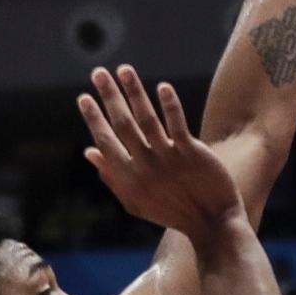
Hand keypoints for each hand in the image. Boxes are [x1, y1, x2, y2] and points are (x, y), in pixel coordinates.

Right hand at [78, 66, 244, 241]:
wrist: (211, 225)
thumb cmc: (171, 211)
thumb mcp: (135, 201)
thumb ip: (112, 177)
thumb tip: (89, 151)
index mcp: (129, 178)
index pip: (105, 142)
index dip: (94, 118)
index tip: (84, 97)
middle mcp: (145, 167)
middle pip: (123, 125)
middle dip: (109, 97)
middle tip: (98, 73)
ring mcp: (168, 159)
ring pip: (147, 120)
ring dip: (134, 92)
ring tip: (124, 70)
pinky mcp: (191, 154)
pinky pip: (178, 125)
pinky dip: (170, 106)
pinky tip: (162, 87)